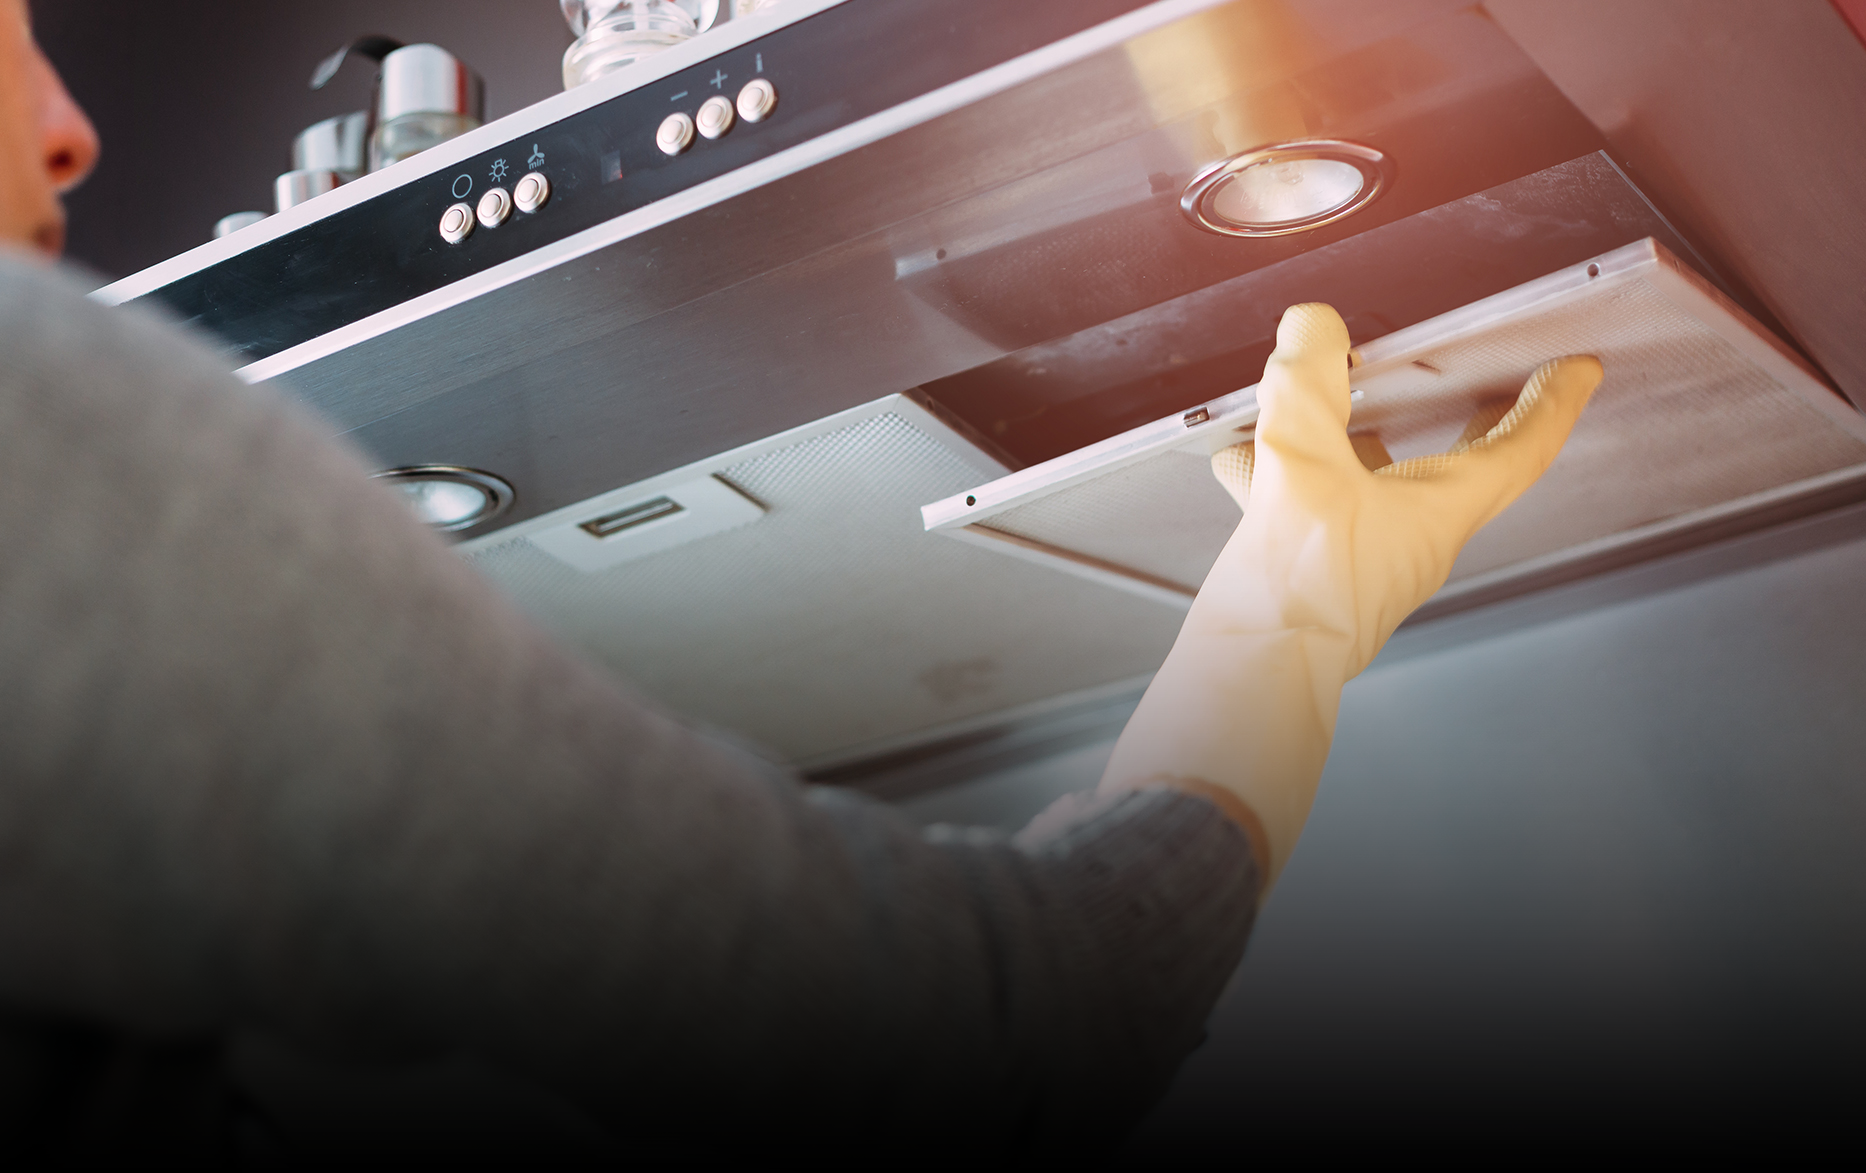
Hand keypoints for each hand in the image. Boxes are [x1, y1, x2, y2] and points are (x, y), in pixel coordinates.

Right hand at [1099, 303, 1600, 883]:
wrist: (1249, 680)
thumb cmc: (1298, 595)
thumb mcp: (1301, 468)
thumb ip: (1307, 388)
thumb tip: (1313, 326)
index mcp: (1438, 511)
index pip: (1520, 449)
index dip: (1552, 402)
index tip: (1578, 369)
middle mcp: (1411, 536)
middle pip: (1461, 466)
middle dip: (1477, 417)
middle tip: (1496, 382)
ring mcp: (1364, 558)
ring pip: (1377, 479)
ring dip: (1360, 433)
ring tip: (1323, 393)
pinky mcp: (1317, 573)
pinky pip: (1313, 506)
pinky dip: (1285, 472)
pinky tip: (1238, 458)